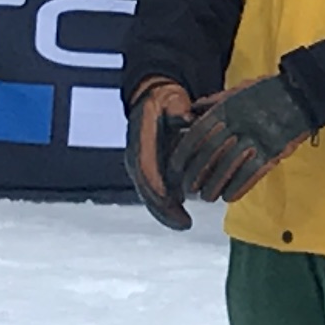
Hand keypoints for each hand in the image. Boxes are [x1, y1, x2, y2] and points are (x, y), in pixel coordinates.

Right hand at [128, 80, 196, 228]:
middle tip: (184, 224)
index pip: (147, 170)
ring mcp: (141, 166)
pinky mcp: (150, 170)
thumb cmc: (166, 101)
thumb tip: (187, 120)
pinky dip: (166, 206)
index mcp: (141, 143)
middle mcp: (137, 158)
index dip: (159, 187)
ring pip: (150, 195)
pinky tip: (180, 217)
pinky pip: (155, 192)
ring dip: (165, 212)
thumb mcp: (172, 100)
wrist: (154, 99)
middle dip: (164, 209)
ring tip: (183, 224)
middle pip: (147, 189)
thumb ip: (178, 111)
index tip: (173, 201)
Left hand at [168, 74, 316, 204]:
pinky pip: (252, 173)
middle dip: (197, 173)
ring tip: (208, 196)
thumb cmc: (268, 91)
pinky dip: (239, 187)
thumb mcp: (237, 89)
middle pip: (211, 154)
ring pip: (229, 166)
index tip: (177, 167)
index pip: (199, 134)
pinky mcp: (273, 151)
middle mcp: (238, 125)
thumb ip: (214, 101)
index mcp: (227, 109)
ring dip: (216, 185)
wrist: (302, 93)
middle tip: (189, 188)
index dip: (185, 153)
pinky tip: (229, 197)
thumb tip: (193, 109)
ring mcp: (256, 139)